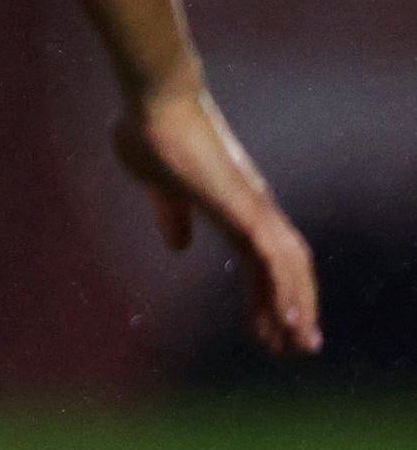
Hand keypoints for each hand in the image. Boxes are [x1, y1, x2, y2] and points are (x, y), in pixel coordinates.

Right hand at [113, 77, 321, 354]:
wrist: (156, 100)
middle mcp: (254, 208)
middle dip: (296, 309)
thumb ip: (170, 214)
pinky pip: (275, 262)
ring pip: (291, 269)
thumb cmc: (149, 132)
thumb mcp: (156, 185)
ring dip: (298, 309)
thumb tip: (179, 245)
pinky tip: (290, 322)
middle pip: (290, 268)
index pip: (263, 259)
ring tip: (299, 346)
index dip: (268, 294)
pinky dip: (287, 293)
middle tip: (299, 348)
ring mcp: (253, 207)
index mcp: (233, 204)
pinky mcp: (245, 210)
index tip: (268, 329)